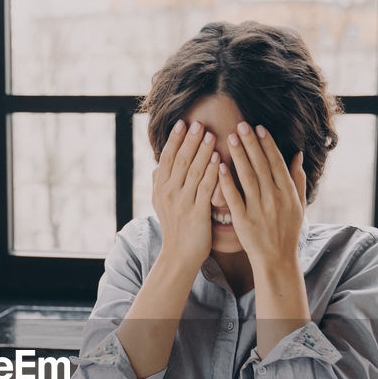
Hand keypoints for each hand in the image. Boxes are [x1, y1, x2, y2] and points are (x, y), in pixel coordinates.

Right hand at [152, 119, 219, 270]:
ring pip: (193, 171)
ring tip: (211, 135)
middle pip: (180, 161)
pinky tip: (219, 159)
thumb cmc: (175, 227)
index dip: (174, 140)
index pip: (167, 158)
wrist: (178, 255)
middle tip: (199, 123)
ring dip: (202, 151)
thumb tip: (158, 165)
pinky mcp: (197, 214)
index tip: (182, 123)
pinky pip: (205, 188)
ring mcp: (182, 203)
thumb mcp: (161, 204)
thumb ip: (160, 183)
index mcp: (160, 189)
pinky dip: (211, 172)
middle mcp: (169, 194)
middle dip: (190, 140)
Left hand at [218, 122, 305, 270]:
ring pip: (247, 177)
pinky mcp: (243, 220)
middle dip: (251, 143)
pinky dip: (227, 181)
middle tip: (240, 124)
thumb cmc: (287, 231)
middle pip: (261, 165)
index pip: (276, 162)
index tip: (258, 127)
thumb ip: (298, 179)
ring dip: (238, 155)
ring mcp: (258, 209)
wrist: (277, 260)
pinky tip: (220, 165)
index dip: (267, 144)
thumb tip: (297, 154)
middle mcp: (274, 198)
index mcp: (288, 193)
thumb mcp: (298, 205)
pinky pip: (234, 197)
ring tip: (229, 138)